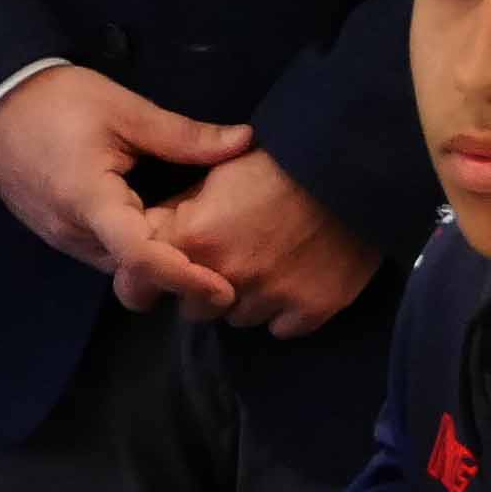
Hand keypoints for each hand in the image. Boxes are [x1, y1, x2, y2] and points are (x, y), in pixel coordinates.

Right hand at [0, 66, 247, 314]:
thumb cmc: (54, 102)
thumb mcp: (122, 109)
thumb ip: (182, 135)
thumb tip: (245, 141)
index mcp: (90, 201)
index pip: (141, 256)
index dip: (184, 276)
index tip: (224, 289)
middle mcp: (75, 234)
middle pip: (136, 272)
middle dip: (179, 275)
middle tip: (227, 265)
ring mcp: (64, 240)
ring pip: (122, 269)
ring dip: (157, 264)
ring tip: (199, 246)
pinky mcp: (59, 236)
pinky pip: (107, 256)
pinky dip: (136, 252)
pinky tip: (159, 228)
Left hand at [151, 148, 380, 337]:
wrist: (349, 168)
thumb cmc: (276, 163)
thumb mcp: (213, 174)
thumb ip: (177, 211)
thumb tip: (149, 235)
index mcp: (193, 238)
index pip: (141, 285)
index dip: (149, 277)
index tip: (160, 273)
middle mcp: (225, 275)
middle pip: (193, 310)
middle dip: (201, 291)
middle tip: (225, 261)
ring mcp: (270, 297)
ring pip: (237, 320)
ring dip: (243, 299)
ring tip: (264, 264)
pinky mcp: (311, 310)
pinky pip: (280, 328)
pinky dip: (283, 311)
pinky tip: (292, 278)